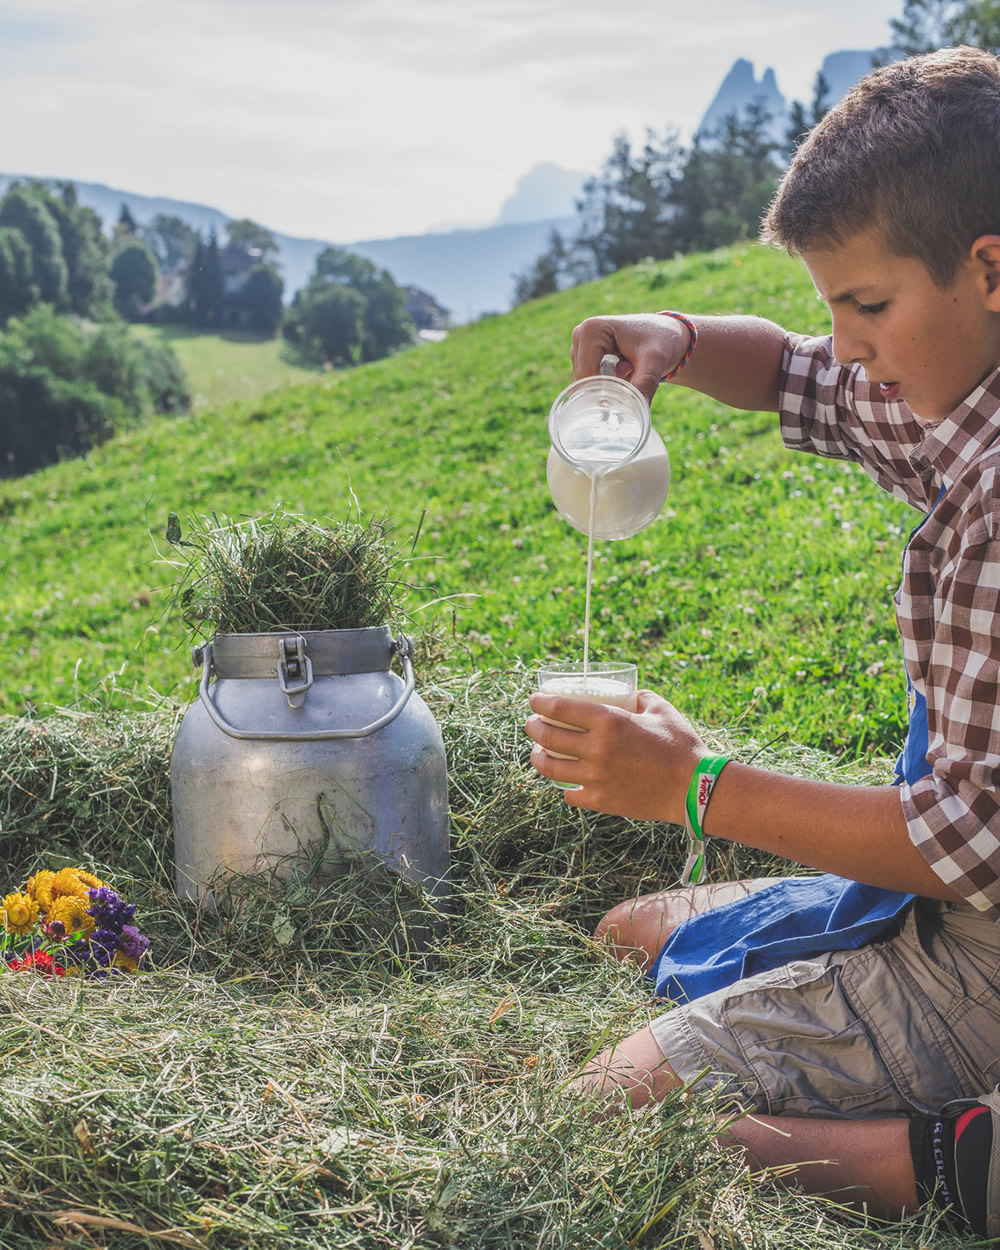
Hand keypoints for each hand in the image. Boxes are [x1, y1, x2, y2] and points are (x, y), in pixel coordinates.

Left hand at [525, 688, 706, 821]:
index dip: (539, 702)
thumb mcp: (661, 710)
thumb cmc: (680, 746)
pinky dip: (565, 787)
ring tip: (539, 753)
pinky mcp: (601, 801)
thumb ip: (641, 697)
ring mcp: (596, 777)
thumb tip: (629, 693)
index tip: (534, 700)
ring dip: (538, 758)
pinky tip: (566, 781)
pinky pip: (570, 794)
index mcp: (609, 721)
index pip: (559, 707)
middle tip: (532, 724)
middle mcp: (597, 749)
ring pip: (550, 767)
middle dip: (533, 727)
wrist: (695, 789)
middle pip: (547, 736)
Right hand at [571, 314, 690, 404]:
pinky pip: (589, 379)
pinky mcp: (584, 354)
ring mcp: (580, 344)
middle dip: (605, 387)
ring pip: (585, 381)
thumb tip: (642, 407)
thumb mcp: (656, 360)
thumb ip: (646, 382)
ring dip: (607, 384)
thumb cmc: (662, 340)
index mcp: (592, 329)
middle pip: (583, 378)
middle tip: (631, 375)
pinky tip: (624, 369)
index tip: (623, 398)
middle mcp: (581, 333)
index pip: (586, 373)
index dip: (602, 390)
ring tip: (629, 368)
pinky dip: (607, 382)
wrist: (666, 335)